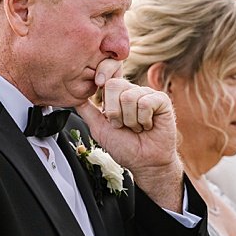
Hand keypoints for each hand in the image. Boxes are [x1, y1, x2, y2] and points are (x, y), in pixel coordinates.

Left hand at [77, 69, 183, 210]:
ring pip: (129, 97)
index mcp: (116, 95)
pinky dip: (143, 120)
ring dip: (130, 120)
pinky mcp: (161, 100)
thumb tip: (74, 97)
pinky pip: (145, 103)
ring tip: (136, 128)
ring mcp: (146, 94)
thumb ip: (87, 111)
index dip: (102, 73)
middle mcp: (131, 91)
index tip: (98, 84)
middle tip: (122, 125)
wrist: (145, 162)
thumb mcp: (99, 129)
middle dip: (114, 112)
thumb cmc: (125, 148)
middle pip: (114, 85)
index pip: (107, 72)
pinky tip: (148, 126)